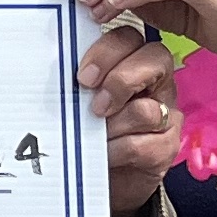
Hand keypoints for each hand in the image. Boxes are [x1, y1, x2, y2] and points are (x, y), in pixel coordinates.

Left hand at [78, 22, 183, 215]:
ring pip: (146, 109)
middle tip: (94, 104)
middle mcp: (156, 83)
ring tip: (93, 135)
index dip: (106, 52)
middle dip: (119, 79)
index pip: (128, 38)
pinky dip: (116, 151)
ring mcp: (166, 115)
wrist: (105, 179)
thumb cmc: (86, 131)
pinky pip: (142, 145)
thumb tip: (50, 71)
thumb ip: (74, 84)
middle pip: (154, 58)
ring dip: (112, 125)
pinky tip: (102, 156)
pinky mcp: (166, 148)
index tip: (81, 77)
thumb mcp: (77, 102)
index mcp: (130, 62)